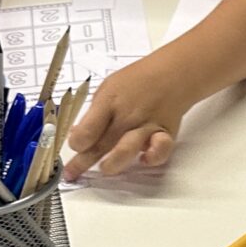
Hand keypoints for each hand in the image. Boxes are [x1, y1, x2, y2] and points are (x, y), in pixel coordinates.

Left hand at [63, 56, 185, 179]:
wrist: (172, 73)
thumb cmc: (138, 81)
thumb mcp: (108, 88)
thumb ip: (95, 114)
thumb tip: (79, 135)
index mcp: (109, 101)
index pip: (87, 129)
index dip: (76, 142)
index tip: (75, 146)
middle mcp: (126, 115)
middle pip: (100, 144)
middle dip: (82, 162)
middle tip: (72, 172)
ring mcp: (146, 126)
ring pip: (126, 150)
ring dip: (113, 163)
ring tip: (106, 168)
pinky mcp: (164, 134)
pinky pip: (160, 151)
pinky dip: (152, 158)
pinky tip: (144, 159)